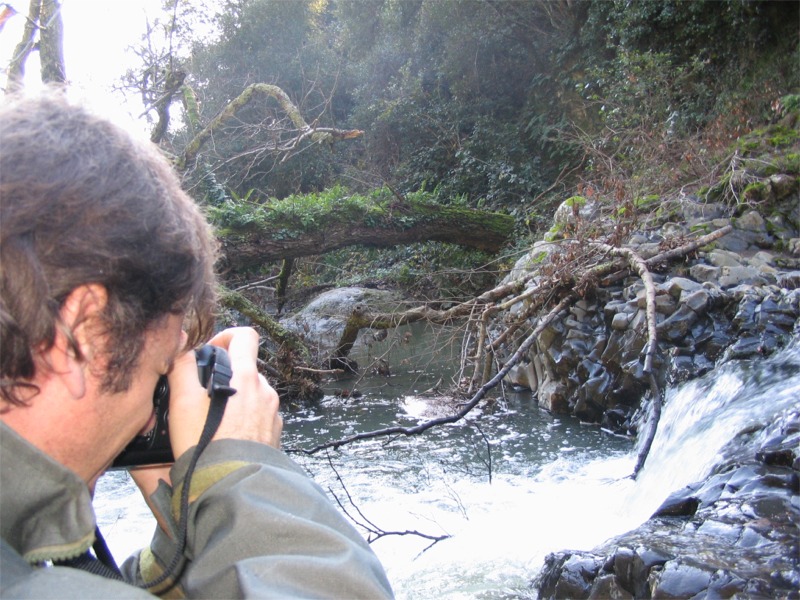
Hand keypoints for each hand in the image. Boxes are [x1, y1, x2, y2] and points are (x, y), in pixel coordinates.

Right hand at [167, 327, 282, 457]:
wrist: (231, 488)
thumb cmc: (206, 446)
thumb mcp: (183, 403)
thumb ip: (183, 367)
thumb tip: (183, 346)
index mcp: (246, 378)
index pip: (245, 336)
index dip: (226, 336)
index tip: (211, 352)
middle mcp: (265, 392)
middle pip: (246, 369)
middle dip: (225, 376)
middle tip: (202, 395)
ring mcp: (273, 413)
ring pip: (252, 394)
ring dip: (234, 400)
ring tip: (212, 421)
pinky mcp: (274, 433)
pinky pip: (259, 417)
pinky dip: (244, 420)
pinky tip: (226, 437)